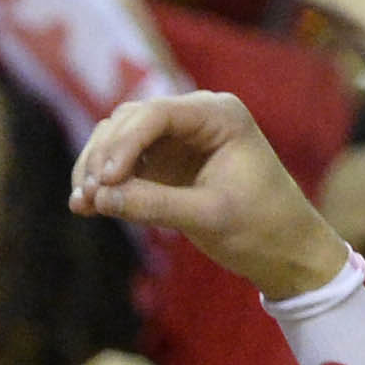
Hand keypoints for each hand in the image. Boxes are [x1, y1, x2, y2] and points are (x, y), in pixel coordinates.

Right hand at [72, 91, 349, 299]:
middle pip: (129, 120)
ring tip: (82, 204)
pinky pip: (122, 163)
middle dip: (104, 156)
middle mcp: (196, 117)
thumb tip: (99, 197)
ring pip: (118, 137)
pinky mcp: (164, 164)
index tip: (104, 182)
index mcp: (220, 116)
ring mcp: (177, 139)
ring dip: (96, 167)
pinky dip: (103, 182)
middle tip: (89, 197)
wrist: (282, 249)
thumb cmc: (260, 228)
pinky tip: (85, 206)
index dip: (123, 145)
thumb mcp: (208, 217)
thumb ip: (153, 204)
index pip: (156, 114)